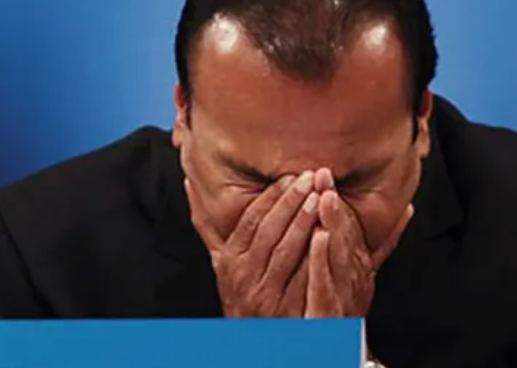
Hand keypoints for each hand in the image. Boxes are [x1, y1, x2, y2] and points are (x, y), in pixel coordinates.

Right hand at [186, 171, 319, 316]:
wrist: (250, 338)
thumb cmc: (239, 293)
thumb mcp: (219, 260)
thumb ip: (207, 223)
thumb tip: (188, 184)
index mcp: (229, 259)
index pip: (251, 220)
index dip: (271, 197)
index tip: (289, 177)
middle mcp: (243, 275)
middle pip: (268, 231)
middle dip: (290, 202)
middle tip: (309, 179)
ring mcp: (263, 293)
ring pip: (285, 251)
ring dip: (303, 223)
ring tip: (319, 199)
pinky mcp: (284, 309)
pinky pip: (302, 277)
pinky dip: (315, 255)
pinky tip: (328, 236)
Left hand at [305, 169, 413, 317]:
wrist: (335, 352)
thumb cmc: (345, 310)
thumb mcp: (362, 276)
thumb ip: (382, 244)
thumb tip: (408, 209)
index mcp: (359, 267)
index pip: (349, 230)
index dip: (339, 201)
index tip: (326, 173)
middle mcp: (354, 279)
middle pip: (345, 237)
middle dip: (335, 203)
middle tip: (324, 174)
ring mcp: (343, 295)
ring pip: (339, 256)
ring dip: (334, 224)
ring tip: (326, 197)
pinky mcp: (329, 313)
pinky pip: (326, 284)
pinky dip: (323, 261)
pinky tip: (319, 238)